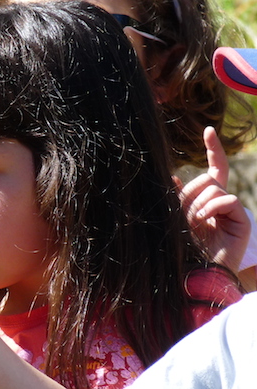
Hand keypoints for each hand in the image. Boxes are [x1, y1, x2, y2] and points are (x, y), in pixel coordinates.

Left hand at [176, 127, 250, 271]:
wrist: (194, 271)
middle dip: (191, 193)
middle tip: (185, 215)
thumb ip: (176, 197)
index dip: (214, 149)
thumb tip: (172, 177)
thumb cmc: (182, 247)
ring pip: (215, 188)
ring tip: (194, 222)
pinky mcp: (243, 221)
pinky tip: (203, 220)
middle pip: (208, 179)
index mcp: (206, 199)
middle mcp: (222, 203)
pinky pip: (227, 199)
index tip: (209, 130)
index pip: (215, 168)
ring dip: (198, 203)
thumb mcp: (175, 217)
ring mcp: (233, 211)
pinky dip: (211, 207)